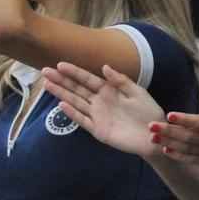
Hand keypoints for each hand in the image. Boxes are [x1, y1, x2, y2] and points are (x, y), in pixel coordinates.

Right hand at [42, 63, 163, 157]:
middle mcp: (99, 101)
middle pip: (76, 89)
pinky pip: (83, 120)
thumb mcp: (136, 92)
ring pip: (75, 102)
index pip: (87, 78)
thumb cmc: (148, 111)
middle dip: (61, 80)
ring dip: (61, 94)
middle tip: (45, 71)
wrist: (154, 134)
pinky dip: (72, 113)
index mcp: (108, 90)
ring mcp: (97, 115)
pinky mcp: (98, 130)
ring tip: (47, 85)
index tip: (60, 64)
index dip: (74, 72)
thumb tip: (104, 66)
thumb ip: (120, 80)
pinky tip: (62, 105)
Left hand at [152, 94, 198, 165]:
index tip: (169, 115)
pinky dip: (177, 155)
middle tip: (152, 126)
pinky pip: (190, 159)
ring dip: (168, 143)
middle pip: (188, 137)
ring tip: (153, 137)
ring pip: (186, 149)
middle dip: (169, 132)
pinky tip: (164, 148)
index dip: (184, 120)